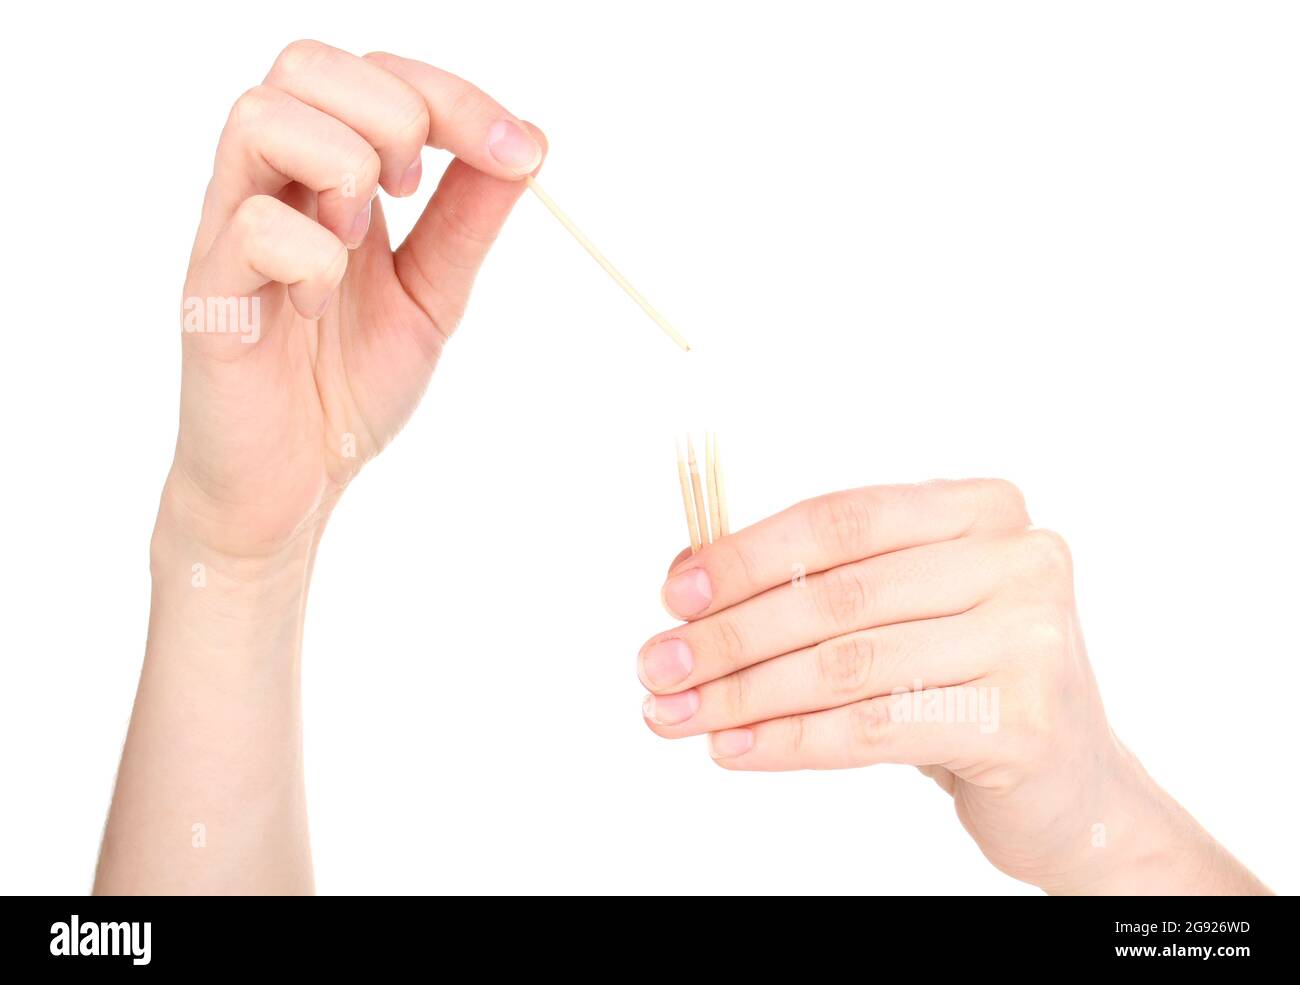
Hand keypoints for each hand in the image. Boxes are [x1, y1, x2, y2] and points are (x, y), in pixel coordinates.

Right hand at [171, 40, 544, 557]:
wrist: (294, 486)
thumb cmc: (345, 387)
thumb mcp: (432, 296)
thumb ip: (466, 223)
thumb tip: (525, 145)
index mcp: (328, 180)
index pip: (377, 77)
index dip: (454, 95)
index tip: (520, 151)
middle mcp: (273, 188)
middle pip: (306, 63)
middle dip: (394, 111)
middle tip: (415, 190)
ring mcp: (232, 235)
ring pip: (260, 116)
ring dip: (342, 165)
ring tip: (362, 239)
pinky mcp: (210, 294)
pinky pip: (250, 227)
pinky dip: (310, 257)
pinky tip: (320, 306)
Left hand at [639, 480, 1268, 893]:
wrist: (1069, 781)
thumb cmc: (964, 679)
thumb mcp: (901, 611)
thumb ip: (816, 584)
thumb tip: (689, 580)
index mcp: (981, 508)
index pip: (841, 519)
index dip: (748, 555)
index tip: (675, 593)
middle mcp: (1017, 558)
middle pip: (839, 594)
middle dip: (731, 635)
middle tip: (659, 666)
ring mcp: (1031, 637)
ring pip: (850, 664)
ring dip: (747, 693)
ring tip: (681, 713)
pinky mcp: (1023, 719)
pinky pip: (877, 728)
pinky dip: (793, 741)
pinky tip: (737, 747)